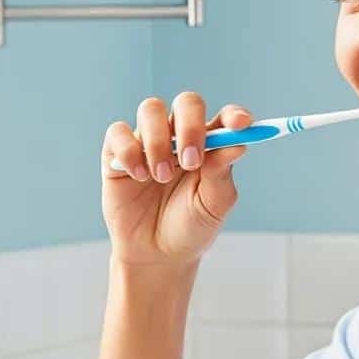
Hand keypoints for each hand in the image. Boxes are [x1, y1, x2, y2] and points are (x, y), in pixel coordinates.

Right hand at [101, 92, 251, 268]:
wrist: (155, 255)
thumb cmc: (189, 228)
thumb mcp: (213, 206)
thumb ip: (222, 173)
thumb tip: (236, 143)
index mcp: (210, 145)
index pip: (224, 118)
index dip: (234, 115)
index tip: (240, 125)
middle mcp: (179, 136)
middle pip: (187, 103)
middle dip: (190, 126)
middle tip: (191, 161)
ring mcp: (148, 141)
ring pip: (150, 109)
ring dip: (158, 142)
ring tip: (161, 177)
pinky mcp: (117, 154)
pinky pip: (118, 132)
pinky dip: (129, 151)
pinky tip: (139, 177)